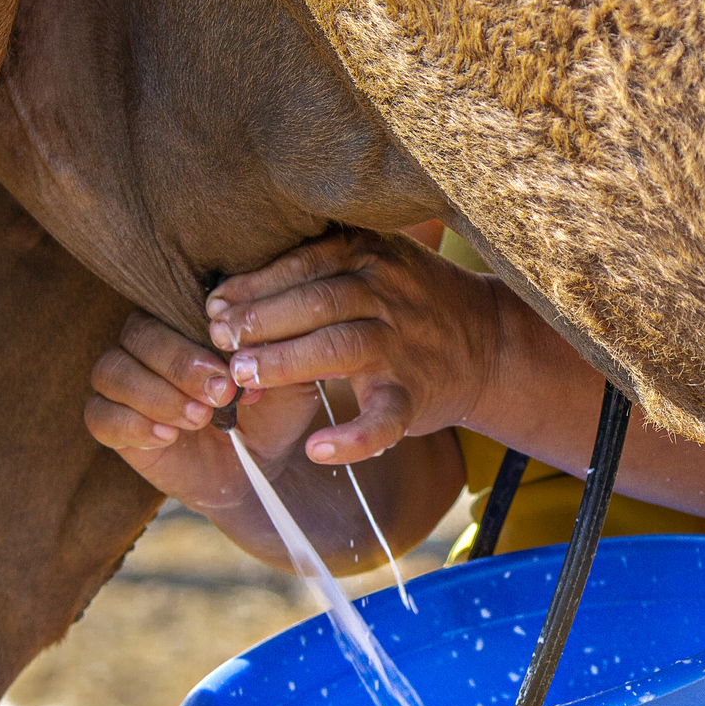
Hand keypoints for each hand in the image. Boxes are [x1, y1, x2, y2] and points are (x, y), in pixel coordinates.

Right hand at [83, 312, 321, 515]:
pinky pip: (99, 414)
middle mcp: (149, 345)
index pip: (174, 305)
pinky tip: (167, 436)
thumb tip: (254, 335)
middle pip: (139, 334)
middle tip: (219, 394)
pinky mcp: (113, 423)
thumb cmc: (271, 416)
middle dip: (179, 364)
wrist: (256, 470)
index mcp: (187, 322)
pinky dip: (131, 424)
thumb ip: (279, 356)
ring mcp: (126, 382)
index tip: (232, 365)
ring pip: (111, 371)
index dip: (200, 332)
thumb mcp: (289, 386)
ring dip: (156, 394)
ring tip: (199, 418)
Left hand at [205, 230, 501, 464]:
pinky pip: (384, 419)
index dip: (254, 284)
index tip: (213, 305)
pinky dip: (354, 438)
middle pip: (316, 301)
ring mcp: (402, 346)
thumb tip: (226, 297)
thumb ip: (314, 269)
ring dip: (287, 362)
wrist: (491, 343)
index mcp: (371, 256)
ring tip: (243, 377)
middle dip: (261, 321)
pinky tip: (318, 449)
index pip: (304, 262)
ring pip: (340, 348)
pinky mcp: (415, 394)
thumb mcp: (374, 262)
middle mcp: (387, 294)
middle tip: (219, 341)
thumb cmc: (410, 301)